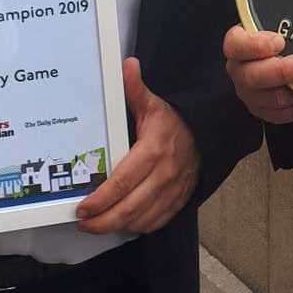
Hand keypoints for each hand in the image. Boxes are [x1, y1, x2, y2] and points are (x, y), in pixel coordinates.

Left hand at [76, 58, 199, 234]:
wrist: (209, 133)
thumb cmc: (175, 120)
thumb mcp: (154, 103)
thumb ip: (135, 89)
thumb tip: (126, 65)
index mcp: (154, 151)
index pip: (123, 181)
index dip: (101, 199)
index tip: (83, 207)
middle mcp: (164, 175)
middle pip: (130, 208)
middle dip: (103, 221)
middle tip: (83, 222)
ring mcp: (174, 191)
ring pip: (143, 219)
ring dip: (118, 226)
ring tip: (96, 225)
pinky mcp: (180, 200)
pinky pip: (157, 222)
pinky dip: (138, 226)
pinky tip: (123, 223)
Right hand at [223, 25, 292, 123]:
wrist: (289, 55)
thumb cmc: (283, 36)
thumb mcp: (279, 22)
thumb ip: (284, 21)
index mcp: (238, 45)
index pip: (236, 46)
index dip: (256, 45)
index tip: (280, 41)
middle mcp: (240, 70)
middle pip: (251, 77)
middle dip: (281, 71)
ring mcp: (250, 93)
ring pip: (269, 99)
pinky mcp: (264, 110)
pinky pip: (281, 114)